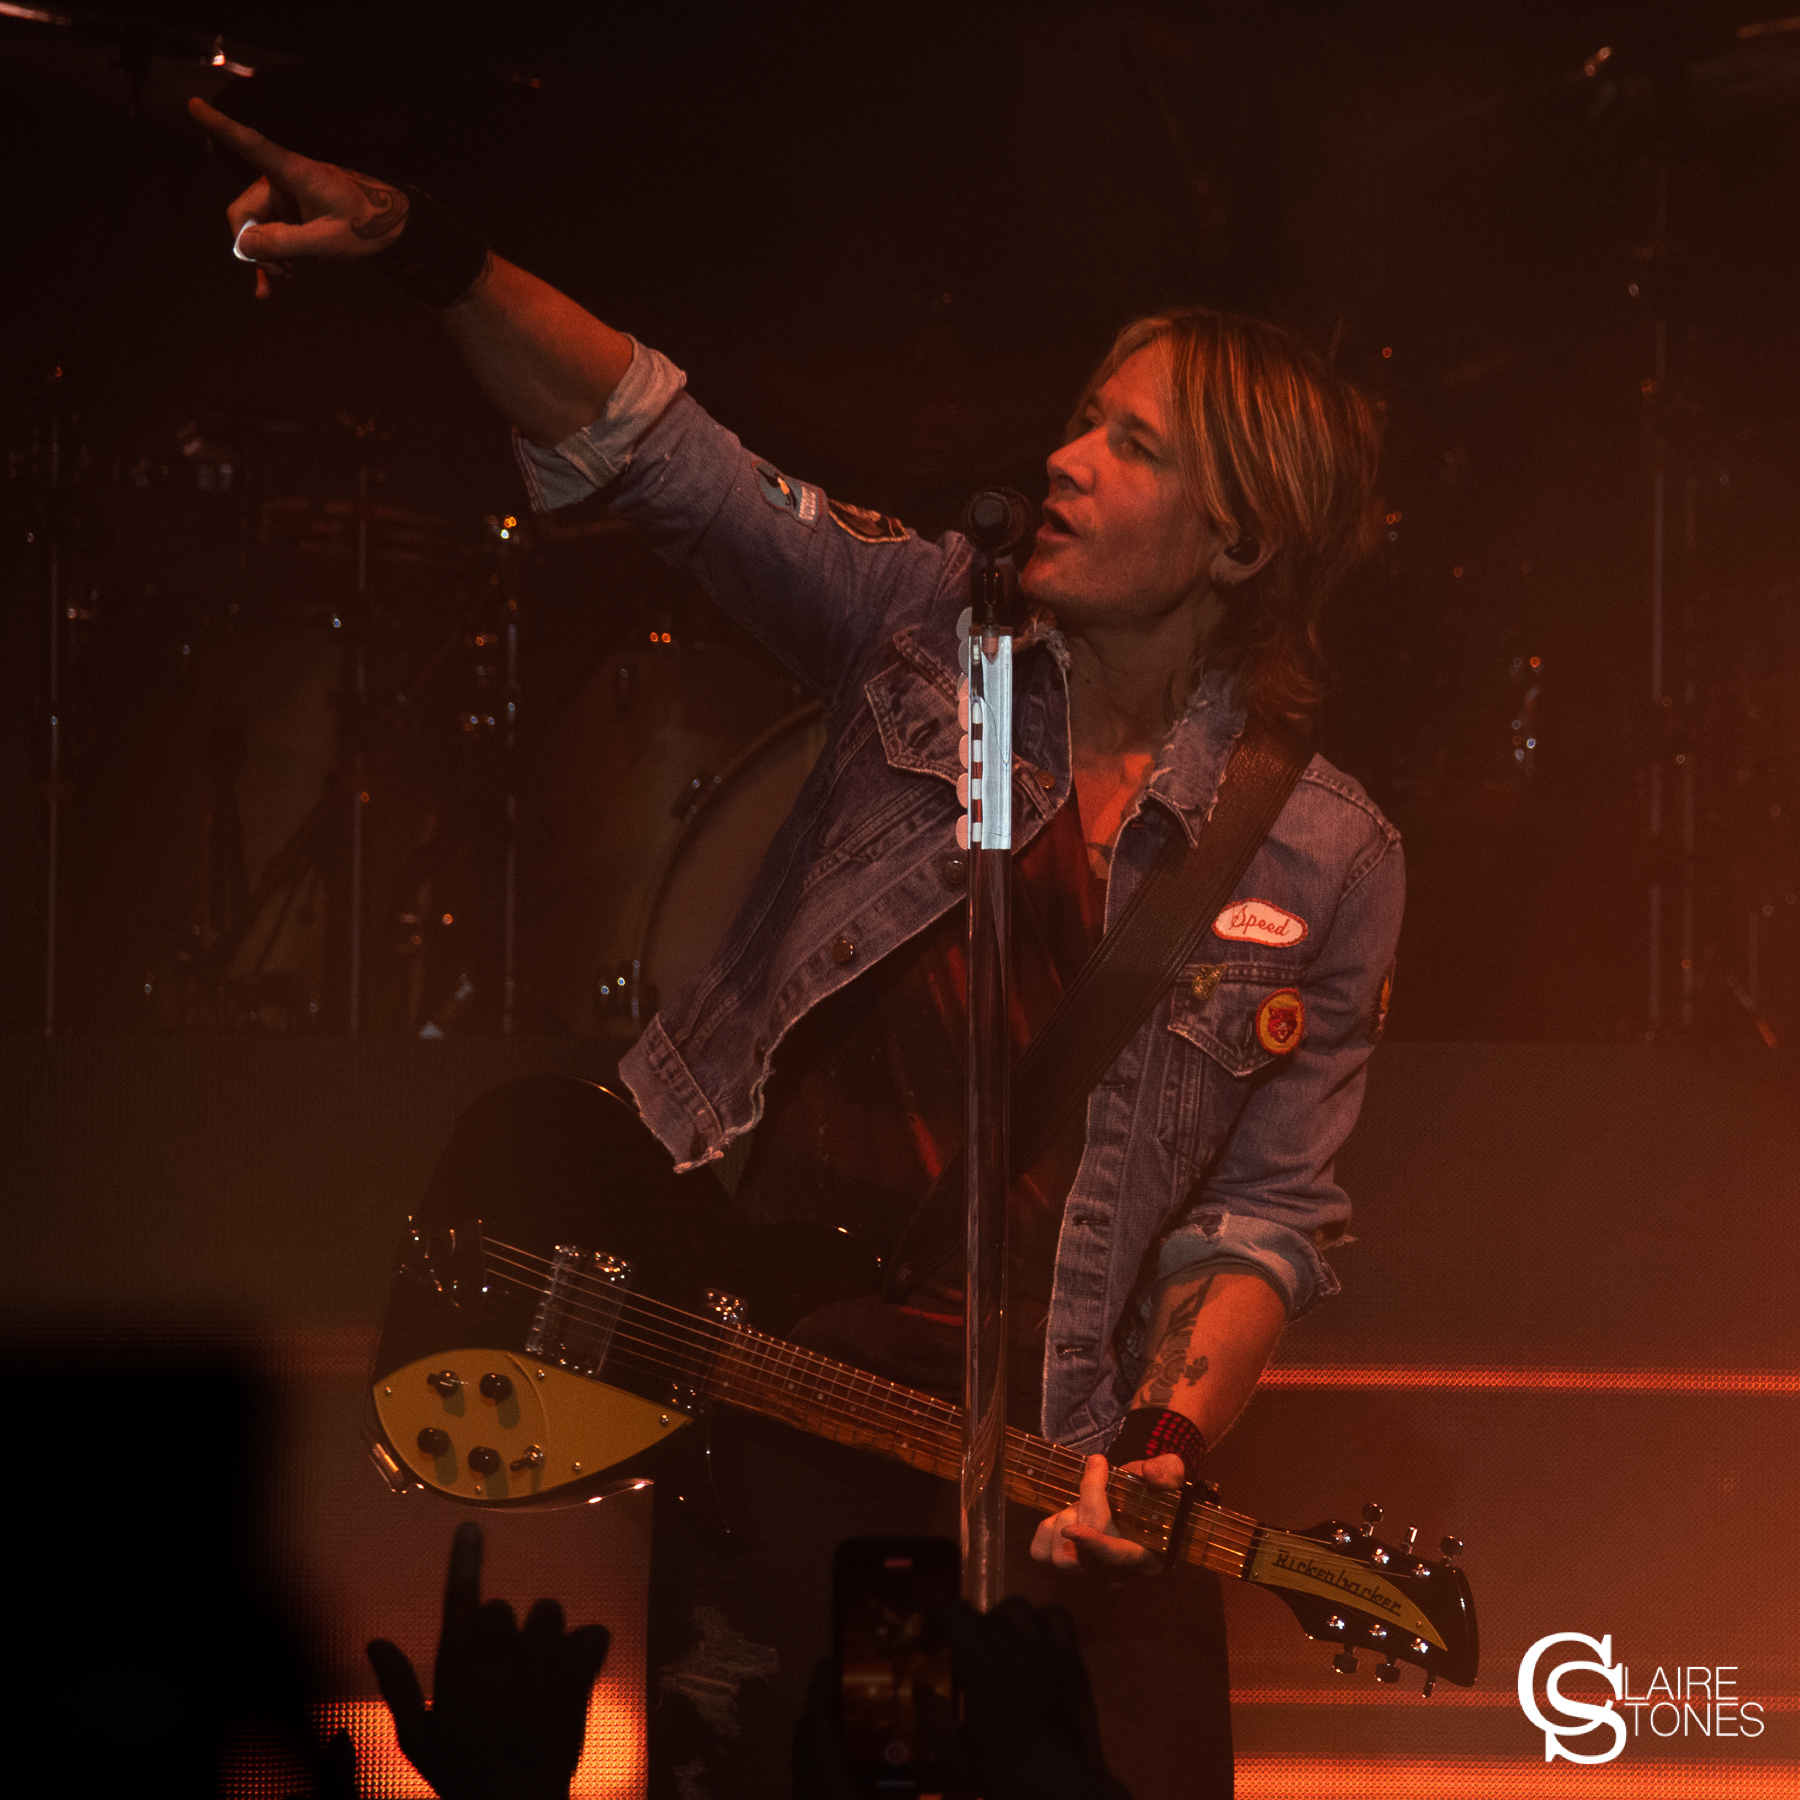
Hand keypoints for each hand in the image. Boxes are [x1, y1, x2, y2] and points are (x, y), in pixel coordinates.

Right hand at [188, 97, 411, 298]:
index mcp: (293, 172)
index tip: (194, 105)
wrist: (393, 229)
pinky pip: (267, 236)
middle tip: (278, 273)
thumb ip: (284, 243)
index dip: (221, 127)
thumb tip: (243, 246)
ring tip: (286, 278)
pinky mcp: (290, 215)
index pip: (251, 144)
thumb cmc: (366, 227)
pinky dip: (269, 260)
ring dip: (264, 257)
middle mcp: (281, 180)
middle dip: (253, 246)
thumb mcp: (326, 241)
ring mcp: (284, 198)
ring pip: (254, 229)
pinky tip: (269, 289)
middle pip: (243, 212)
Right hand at [366, 1522, 610, 1799]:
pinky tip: (575, 1670)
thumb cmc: (458, 1772)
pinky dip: (587, 1646)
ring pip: (548, 1613)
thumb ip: (396, 1683)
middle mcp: (501, 1648)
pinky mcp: (578, 1673)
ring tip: (536, 1670)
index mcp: (459, 1658)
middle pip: (503, 1608)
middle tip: (499, 1673)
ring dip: (543, 1634)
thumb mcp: (415, 1736)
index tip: (470, 1527)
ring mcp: (543, 1657)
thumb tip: (374, 1642)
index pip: (460, 1593)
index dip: (465, 1558)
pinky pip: (593, 1632)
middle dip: (502, 1633)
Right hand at [917, 1596, 1131, 1799]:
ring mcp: (1049, 1649)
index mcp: (983, 1663)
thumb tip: (920, 1688)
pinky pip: (1055, 1618)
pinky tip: (1032, 1644)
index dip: (931, 1603)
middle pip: (983, 1611)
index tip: (917, 1605)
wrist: (1065, 1790)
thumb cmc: (1006, 1776)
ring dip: (999, 1621)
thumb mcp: (955, 1756)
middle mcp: (1016, 1645)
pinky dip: (1039, 1621)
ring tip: (994, 1645)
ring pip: (1019, 1608)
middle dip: (963, 1624)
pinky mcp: (1073, 1660)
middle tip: (956, 1650)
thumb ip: (932, 1718)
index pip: (952, 1613)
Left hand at [1028, 1452, 1184, 1576]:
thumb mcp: (1171, 1476)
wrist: (1135, 1503)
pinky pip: (1041, 1552)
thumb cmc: (1154, 1493)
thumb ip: (1168, 1471)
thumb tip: (1151, 1473)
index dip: (1094, 1544)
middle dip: (1084, 1508)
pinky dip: (1047, 1529)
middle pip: (1083, 1554)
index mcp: (1145, 1557)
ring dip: (1065, 1519)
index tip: (1074, 1529)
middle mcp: (1114, 1573)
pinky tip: (1066, 1514)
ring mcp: (1088, 1571)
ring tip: (1082, 1503)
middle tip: (1096, 1477)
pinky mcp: (1064, 1562)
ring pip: (1060, 1557)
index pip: (1116, 1558)